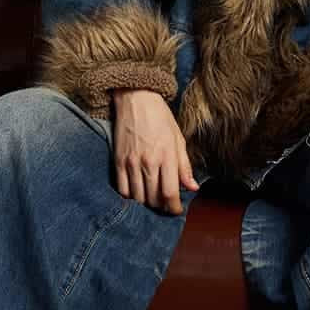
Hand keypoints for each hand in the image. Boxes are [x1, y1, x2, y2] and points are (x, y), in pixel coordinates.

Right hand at [110, 89, 199, 213]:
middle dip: (161, 207)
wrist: (136, 99)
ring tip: (151, 200)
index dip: (174, 208)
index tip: (176, 210)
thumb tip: (192, 187)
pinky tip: (136, 194)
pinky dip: (129, 196)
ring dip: (145, 204)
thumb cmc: (160, 118)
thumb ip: (184, 166)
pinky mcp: (118, 161)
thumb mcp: (178, 139)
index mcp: (166, 156)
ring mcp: (131, 162)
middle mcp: (148, 162)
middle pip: (153, 198)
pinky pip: (122, 188)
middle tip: (165, 205)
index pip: (170, 193)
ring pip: (137, 197)